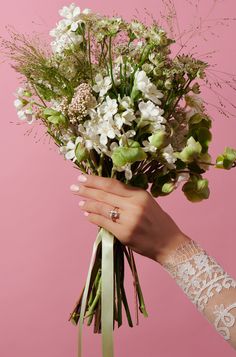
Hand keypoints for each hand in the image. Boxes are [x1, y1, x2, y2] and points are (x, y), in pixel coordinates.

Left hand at [70, 174, 190, 264]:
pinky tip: (87, 214)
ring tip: (80, 201)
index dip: (95, 180)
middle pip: (104, 194)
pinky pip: (103, 223)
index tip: (82, 177)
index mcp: (140, 195)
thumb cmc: (159, 222)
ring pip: (102, 208)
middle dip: (87, 190)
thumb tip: (106, 191)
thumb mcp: (147, 202)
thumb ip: (129, 196)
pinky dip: (93, 217)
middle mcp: (134, 205)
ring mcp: (129, 220)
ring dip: (88, 204)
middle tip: (74, 187)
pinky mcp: (124, 234)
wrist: (170, 244)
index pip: (112, 184)